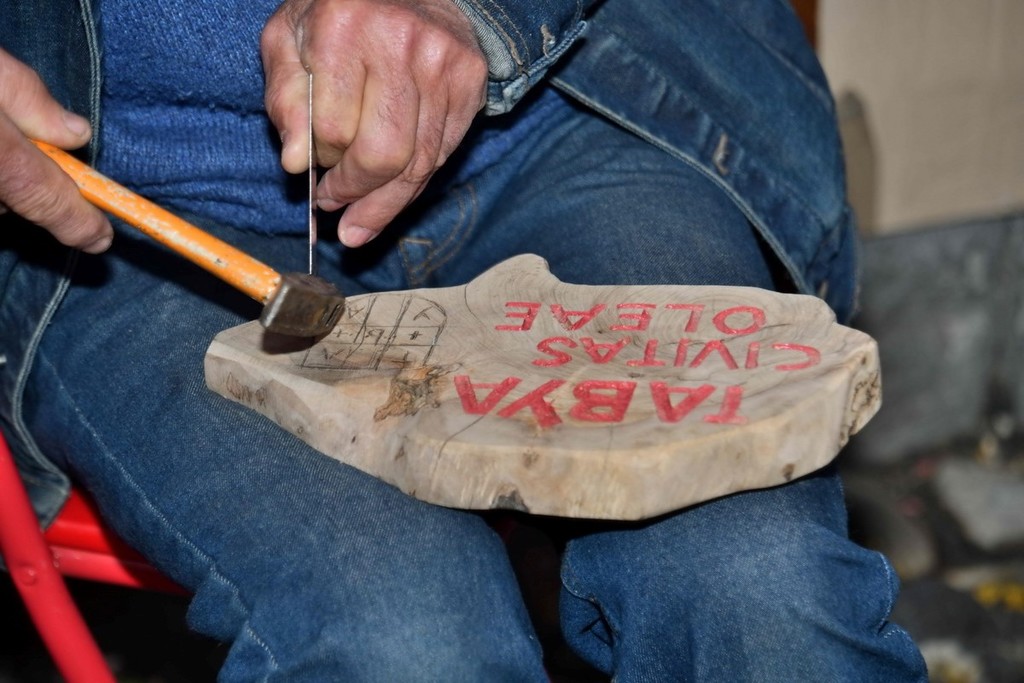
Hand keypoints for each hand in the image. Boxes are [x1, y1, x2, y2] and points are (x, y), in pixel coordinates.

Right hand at [0, 48, 112, 252]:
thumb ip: (30, 101)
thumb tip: (77, 133)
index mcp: (0, 158)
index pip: (45, 198)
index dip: (79, 223)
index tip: (102, 238)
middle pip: (19, 197)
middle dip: (34, 177)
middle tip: (23, 139)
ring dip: (7, 175)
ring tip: (0, 133)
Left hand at [262, 0, 487, 246]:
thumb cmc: (339, 16)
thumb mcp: (289, 41)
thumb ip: (284, 99)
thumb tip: (296, 164)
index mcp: (343, 26)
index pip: (331, 128)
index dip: (319, 160)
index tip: (313, 174)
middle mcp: (399, 42)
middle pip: (382, 154)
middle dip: (355, 192)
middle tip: (337, 207)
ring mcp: (441, 63)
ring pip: (417, 163)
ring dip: (385, 202)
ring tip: (361, 223)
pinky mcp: (470, 80)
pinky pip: (442, 153)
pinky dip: (415, 182)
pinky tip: (393, 194)